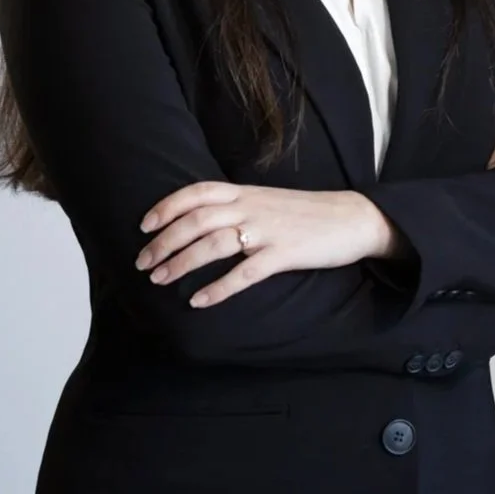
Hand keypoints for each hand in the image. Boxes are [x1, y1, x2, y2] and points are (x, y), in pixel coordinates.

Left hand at [134, 182, 398, 307]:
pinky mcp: (285, 254)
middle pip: (197, 219)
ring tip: (160, 280)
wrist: (352, 217)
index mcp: (246, 192)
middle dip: (165, 241)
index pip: (197, 192)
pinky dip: (219, 288)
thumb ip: (237, 206)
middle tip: (143, 262)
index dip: (167, 207)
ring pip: (214, 243)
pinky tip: (199, 301)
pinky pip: (245, 273)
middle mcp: (252, 207)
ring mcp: (268, 230)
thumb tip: (200, 221)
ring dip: (182, 262)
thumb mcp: (267, 200)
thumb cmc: (306, 213)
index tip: (144, 225)